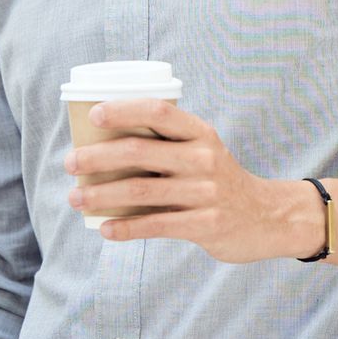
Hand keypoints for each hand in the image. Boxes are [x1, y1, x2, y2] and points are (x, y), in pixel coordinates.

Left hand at [62, 99, 319, 263]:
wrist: (267, 217)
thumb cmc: (217, 180)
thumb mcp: (202, 151)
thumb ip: (165, 145)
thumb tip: (100, 145)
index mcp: (200, 133)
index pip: (159, 111)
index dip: (124, 110)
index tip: (94, 116)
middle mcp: (204, 158)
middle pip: (140, 152)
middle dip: (97, 157)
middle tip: (70, 163)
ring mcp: (206, 192)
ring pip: (141, 190)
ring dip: (101, 194)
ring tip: (76, 198)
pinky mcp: (206, 225)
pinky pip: (157, 225)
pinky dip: (126, 227)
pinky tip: (104, 229)